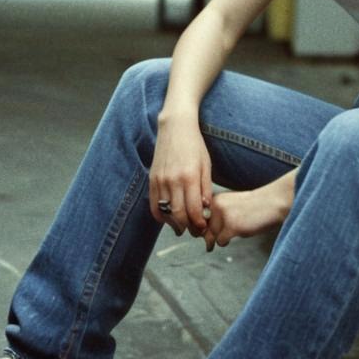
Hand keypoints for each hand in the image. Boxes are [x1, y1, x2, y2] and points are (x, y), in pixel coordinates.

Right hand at [149, 111, 211, 235]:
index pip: (194, 210)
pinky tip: (169, 218)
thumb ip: (205, 188)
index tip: (203, 227)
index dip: (199, 223)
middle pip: (179, 216)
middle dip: (188, 227)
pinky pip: (153, 206)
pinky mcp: (152, 179)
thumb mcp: (206, 165)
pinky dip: (161, 216)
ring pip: (165, 213)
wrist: (175, 127)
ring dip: (175, 224)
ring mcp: (160, 180)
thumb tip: (205, 209)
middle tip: (194, 231)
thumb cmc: (195, 145)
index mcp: (190, 177)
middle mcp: (173, 180)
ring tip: (183, 226)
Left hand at [203, 175, 294, 251]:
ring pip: (211, 237)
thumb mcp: (230, 208)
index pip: (197, 218)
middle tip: (209, 246)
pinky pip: (221, 242)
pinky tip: (237, 235)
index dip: (200, 229)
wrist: (272, 202)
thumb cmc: (252, 207)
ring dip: (219, 240)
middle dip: (208, 237)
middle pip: (203, 229)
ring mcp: (223, 215)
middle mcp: (215, 205)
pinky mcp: (232, 226)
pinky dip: (227, 242)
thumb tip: (204, 240)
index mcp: (215, 199)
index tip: (202, 236)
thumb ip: (216, 218)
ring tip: (229, 237)